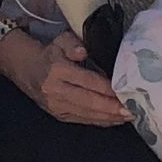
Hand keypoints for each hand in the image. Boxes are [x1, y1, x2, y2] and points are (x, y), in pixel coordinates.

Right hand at [13, 31, 132, 126]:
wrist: (28, 71)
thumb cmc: (51, 54)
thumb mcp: (60, 40)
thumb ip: (73, 44)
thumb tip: (83, 52)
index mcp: (58, 71)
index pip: (88, 81)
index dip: (107, 88)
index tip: (125, 92)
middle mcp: (56, 91)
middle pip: (89, 102)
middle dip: (112, 108)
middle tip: (133, 110)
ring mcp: (57, 106)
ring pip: (88, 114)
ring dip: (110, 117)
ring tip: (129, 116)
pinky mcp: (60, 116)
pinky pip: (84, 120)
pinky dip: (101, 121)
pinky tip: (116, 120)